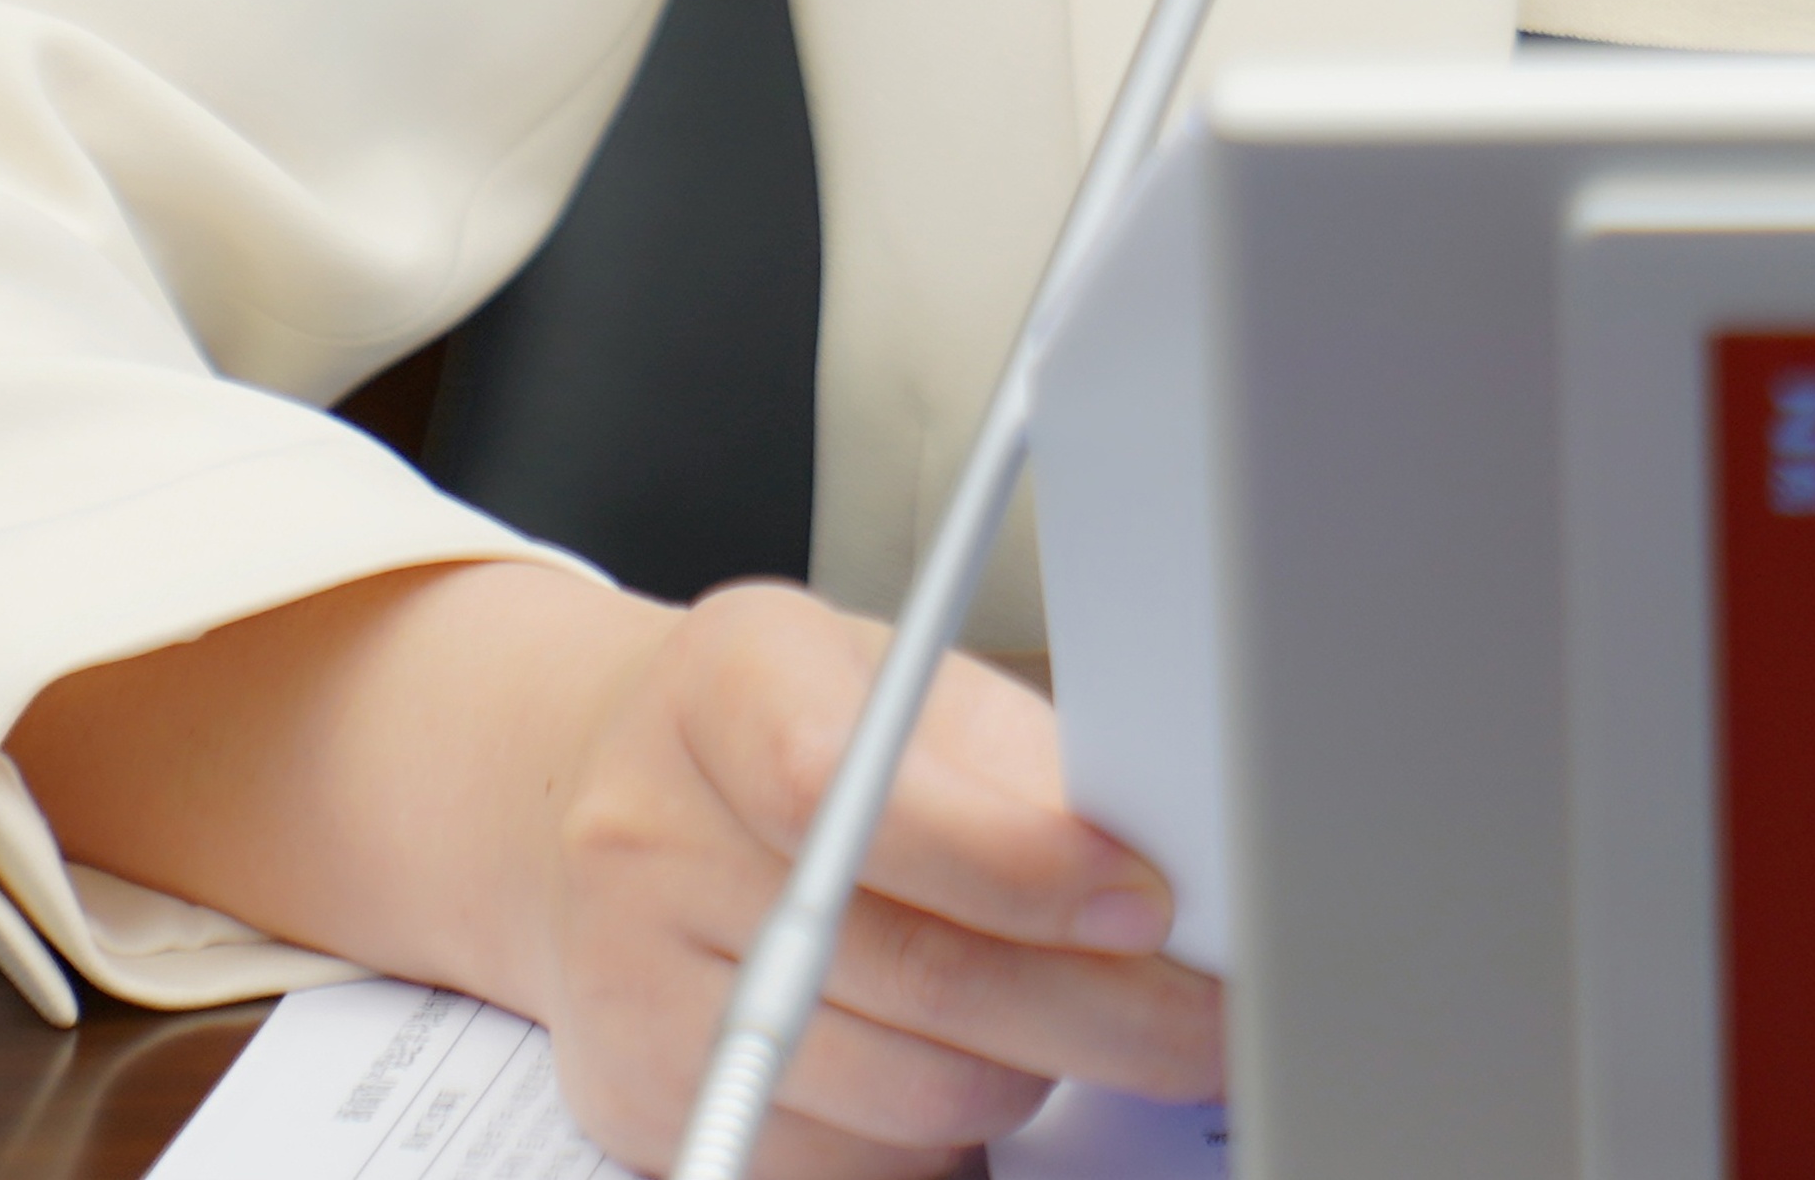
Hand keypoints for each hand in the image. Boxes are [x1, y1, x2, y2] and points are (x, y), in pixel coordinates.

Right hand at [520, 577, 1222, 1172]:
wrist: (610, 798)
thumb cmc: (798, 726)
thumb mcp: (902, 683)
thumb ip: (1015, 764)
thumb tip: (1156, 870)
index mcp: (725, 689)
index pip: (851, 786)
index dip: (1012, 861)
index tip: (1142, 904)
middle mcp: (651, 836)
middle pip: (902, 964)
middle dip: (1095, 1007)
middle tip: (1203, 1022)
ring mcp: (632, 984)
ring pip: (897, 1089)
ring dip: (1028, 1071)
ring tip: (1078, 1024)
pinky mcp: (644, 1104)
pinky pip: (845, 1163)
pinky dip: (940, 1136)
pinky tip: (974, 1068)